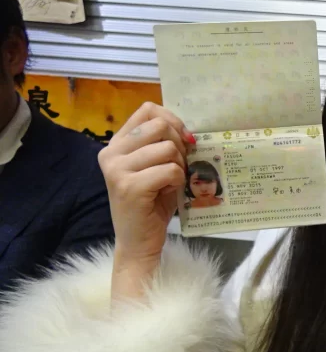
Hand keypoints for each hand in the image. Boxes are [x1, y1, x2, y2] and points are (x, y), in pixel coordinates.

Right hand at [98, 102, 194, 300]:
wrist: (138, 241)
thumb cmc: (152, 203)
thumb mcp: (156, 166)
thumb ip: (163, 143)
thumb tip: (189, 130)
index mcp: (116, 143)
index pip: (147, 110)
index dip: (172, 120)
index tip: (184, 139)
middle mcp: (111, 153)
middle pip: (160, 126)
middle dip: (179, 145)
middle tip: (178, 166)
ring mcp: (117, 169)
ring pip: (168, 149)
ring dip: (179, 166)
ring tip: (170, 182)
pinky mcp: (130, 187)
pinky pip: (171, 170)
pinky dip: (177, 181)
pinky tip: (167, 193)